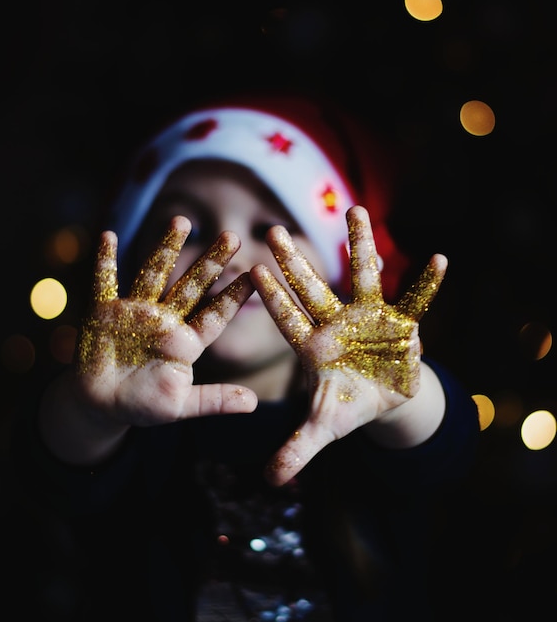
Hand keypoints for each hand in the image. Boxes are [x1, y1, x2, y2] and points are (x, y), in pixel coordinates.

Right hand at [75, 215, 257, 427]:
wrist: (103, 406)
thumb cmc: (144, 405)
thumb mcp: (181, 406)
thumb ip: (214, 401)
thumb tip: (254, 404)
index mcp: (185, 342)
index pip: (215, 315)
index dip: (234, 296)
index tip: (255, 275)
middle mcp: (164, 320)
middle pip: (191, 286)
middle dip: (211, 261)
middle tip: (233, 236)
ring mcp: (135, 313)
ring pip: (154, 274)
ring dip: (166, 248)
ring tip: (183, 221)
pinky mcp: (104, 313)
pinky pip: (104, 282)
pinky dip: (105, 261)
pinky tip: (108, 236)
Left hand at [250, 205, 446, 484]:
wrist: (381, 397)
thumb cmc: (347, 405)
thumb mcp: (323, 427)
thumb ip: (297, 448)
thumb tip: (269, 481)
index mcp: (312, 346)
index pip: (287, 319)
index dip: (271, 298)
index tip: (252, 271)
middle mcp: (336, 324)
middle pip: (312, 289)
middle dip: (294, 262)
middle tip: (272, 231)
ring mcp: (368, 318)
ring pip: (361, 277)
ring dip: (359, 246)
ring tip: (354, 210)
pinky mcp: (401, 323)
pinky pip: (415, 300)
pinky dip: (426, 284)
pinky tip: (438, 260)